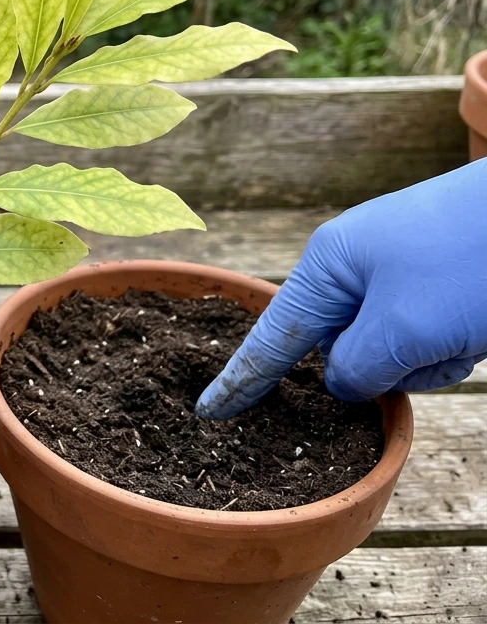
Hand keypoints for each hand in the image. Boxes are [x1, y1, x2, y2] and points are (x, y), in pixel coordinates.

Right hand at [197, 160, 486, 418]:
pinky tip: (480, 326)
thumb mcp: (403, 329)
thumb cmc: (472, 261)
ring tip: (467, 331)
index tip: (210, 410)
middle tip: (430, 348)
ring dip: (428, 359)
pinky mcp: (440, 278)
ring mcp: (401, 269)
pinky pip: (427, 335)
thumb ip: (356, 368)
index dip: (242, 378)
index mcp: (329, 263)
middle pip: (342, 348)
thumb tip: (345, 380)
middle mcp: (356, 263)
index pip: (272, 335)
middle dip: (383, 367)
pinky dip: (452, 346)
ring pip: (391, 348)